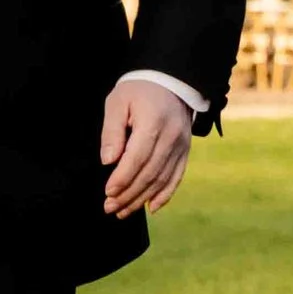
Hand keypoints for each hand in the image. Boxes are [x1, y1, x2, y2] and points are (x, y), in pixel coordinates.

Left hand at [100, 79, 193, 216]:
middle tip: (109, 208)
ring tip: (122, 212)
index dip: (123, 178)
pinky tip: (151, 208)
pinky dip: (165, 194)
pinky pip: (177, 176)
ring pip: (162, 178)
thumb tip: (108, 161)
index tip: (107, 192)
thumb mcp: (117, 103)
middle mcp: (172, 136)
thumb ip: (111, 131)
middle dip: (129, 194)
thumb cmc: (137, 91)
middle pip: (150, 172)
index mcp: (153, 122)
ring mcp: (181, 144)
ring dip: (142, 199)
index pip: (138, 157)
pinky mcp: (185, 150)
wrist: (170, 81)